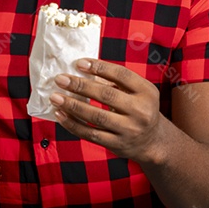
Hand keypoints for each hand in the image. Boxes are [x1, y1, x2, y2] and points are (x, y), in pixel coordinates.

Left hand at [50, 58, 169, 164]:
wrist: (153, 142)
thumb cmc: (140, 109)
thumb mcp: (139, 91)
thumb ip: (117, 81)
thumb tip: (84, 69)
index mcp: (146, 92)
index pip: (121, 75)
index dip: (99, 67)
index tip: (78, 63)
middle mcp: (140, 111)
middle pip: (106, 95)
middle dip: (80, 86)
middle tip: (60, 79)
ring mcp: (128, 130)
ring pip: (96, 116)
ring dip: (72, 106)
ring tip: (55, 97)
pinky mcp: (116, 144)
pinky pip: (90, 133)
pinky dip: (73, 124)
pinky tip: (60, 115)